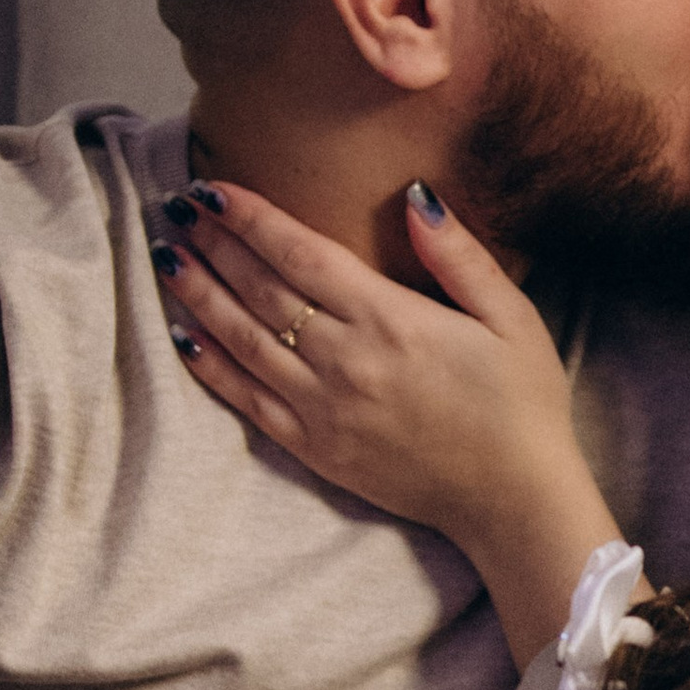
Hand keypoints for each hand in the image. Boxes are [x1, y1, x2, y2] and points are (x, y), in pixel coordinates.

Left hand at [152, 182, 621, 662]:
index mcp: (390, 320)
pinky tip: (184, 337)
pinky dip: (213, 367)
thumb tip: (415, 194)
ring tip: (167, 258)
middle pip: (260, 290)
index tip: (213, 190)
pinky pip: (249, 401)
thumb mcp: (512, 317)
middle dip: (214, 245)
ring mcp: (324, 408)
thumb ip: (459, 255)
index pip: (301, 255)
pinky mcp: (316, 449)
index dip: (251, 219)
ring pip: (243, 341)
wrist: (514, 500)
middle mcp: (346, 361)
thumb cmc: (522, 404)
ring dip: (199, 296)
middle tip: (175, 209)